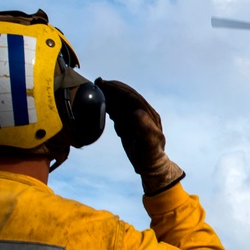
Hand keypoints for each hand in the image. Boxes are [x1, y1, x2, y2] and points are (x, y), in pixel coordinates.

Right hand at [95, 78, 184, 194]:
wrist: (152, 166)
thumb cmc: (151, 156)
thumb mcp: (149, 144)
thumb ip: (144, 129)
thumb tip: (136, 113)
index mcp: (149, 115)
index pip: (132, 97)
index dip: (119, 89)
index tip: (106, 84)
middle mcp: (144, 114)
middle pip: (126, 96)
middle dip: (113, 88)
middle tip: (97, 82)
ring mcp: (137, 119)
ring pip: (122, 103)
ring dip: (110, 95)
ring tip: (97, 90)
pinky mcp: (131, 125)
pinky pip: (120, 112)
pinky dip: (111, 106)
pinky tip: (103, 105)